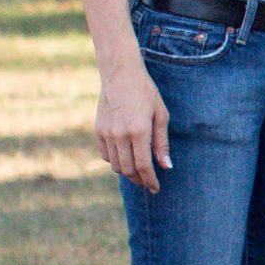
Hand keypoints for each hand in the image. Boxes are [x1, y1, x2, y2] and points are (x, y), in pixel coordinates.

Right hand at [94, 64, 172, 191]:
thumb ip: (162, 143)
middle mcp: (120, 135)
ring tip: (139, 174)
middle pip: (128, 169)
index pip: (143, 166)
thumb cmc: (146, 93)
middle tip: (148, 184)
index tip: (155, 188)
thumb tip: (166, 167)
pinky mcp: (98, 131)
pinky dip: (116, 161)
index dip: (150, 180)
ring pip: (115, 165)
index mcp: (138, 131)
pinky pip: (106, 155)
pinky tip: (126, 159)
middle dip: (139, 180)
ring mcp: (106, 133)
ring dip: (127, 173)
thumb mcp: (161, 115)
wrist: (120, 76)